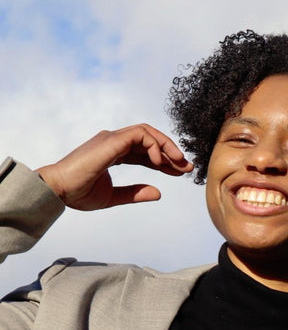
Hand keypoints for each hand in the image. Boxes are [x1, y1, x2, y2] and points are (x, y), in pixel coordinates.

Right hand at [35, 124, 193, 210]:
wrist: (59, 191)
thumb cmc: (79, 193)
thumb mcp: (114, 197)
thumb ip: (136, 193)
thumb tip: (158, 193)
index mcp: (114, 152)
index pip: (146, 151)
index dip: (164, 161)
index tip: (179, 172)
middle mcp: (114, 142)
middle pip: (150, 140)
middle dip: (171, 153)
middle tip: (187, 167)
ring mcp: (112, 139)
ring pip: (148, 132)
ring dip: (167, 146)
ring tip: (179, 164)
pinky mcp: (111, 141)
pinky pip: (140, 135)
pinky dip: (154, 146)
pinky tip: (160, 163)